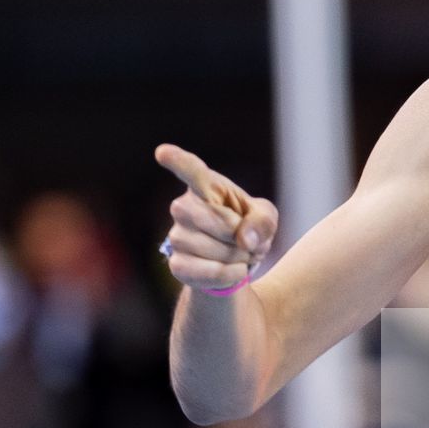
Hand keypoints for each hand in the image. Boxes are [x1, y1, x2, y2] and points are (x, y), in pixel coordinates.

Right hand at [155, 144, 278, 293]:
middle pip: (214, 219)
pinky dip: (229, 275)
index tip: (162, 152)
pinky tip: (235, 271)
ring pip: (211, 249)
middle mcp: (183, 208)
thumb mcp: (266, 218)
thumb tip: (244, 239)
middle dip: (239, 235)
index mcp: (206, 186)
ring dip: (237, 257)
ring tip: (242, 255)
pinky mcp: (176, 264)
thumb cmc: (248, 227)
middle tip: (248, 241)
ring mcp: (176, 236)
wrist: (236, 261)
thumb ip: (262, 221)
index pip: (190, 170)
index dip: (177, 161)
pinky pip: (207, 272)